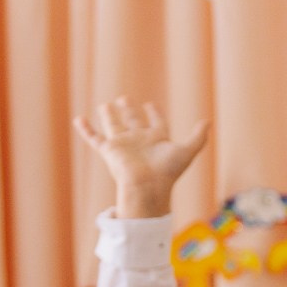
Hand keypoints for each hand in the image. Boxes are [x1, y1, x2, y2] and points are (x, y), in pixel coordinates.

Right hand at [73, 99, 208, 218]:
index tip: (151, 105)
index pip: (156, 123)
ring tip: (105, 104)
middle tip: (125, 98)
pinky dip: (85, 129)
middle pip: (133, 122)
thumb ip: (198, 136)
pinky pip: (94, 137)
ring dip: (109, 115)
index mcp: (156, 140)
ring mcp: (123, 145)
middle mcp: (139, 141)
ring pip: (114, 126)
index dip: (154, 114)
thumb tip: (208, 121)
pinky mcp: (109, 150)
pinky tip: (78, 119)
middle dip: (130, 111)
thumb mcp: (187, 150)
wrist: (147, 187)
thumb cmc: (167, 171)